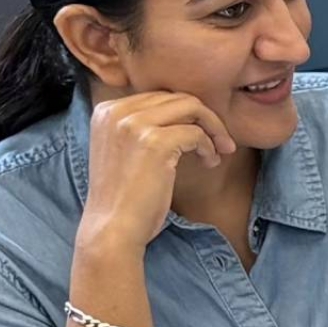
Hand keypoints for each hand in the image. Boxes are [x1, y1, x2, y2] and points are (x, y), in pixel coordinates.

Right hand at [78, 91, 237, 254]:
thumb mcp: (123, 152)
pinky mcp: (154, 141)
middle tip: (221, 141)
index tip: (200, 132)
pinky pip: (195, 132)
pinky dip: (208, 146)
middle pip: (175, 97)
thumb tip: (182, 115)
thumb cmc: (122, 200)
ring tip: (218, 151)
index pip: (157, 96)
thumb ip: (140, 128)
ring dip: (212, 128)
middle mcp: (117, 111)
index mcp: (106, 111)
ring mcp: (134, 124)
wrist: (112, 230)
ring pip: (190, 107)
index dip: (184, 113)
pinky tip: (209, 162)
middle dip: (204, 117)